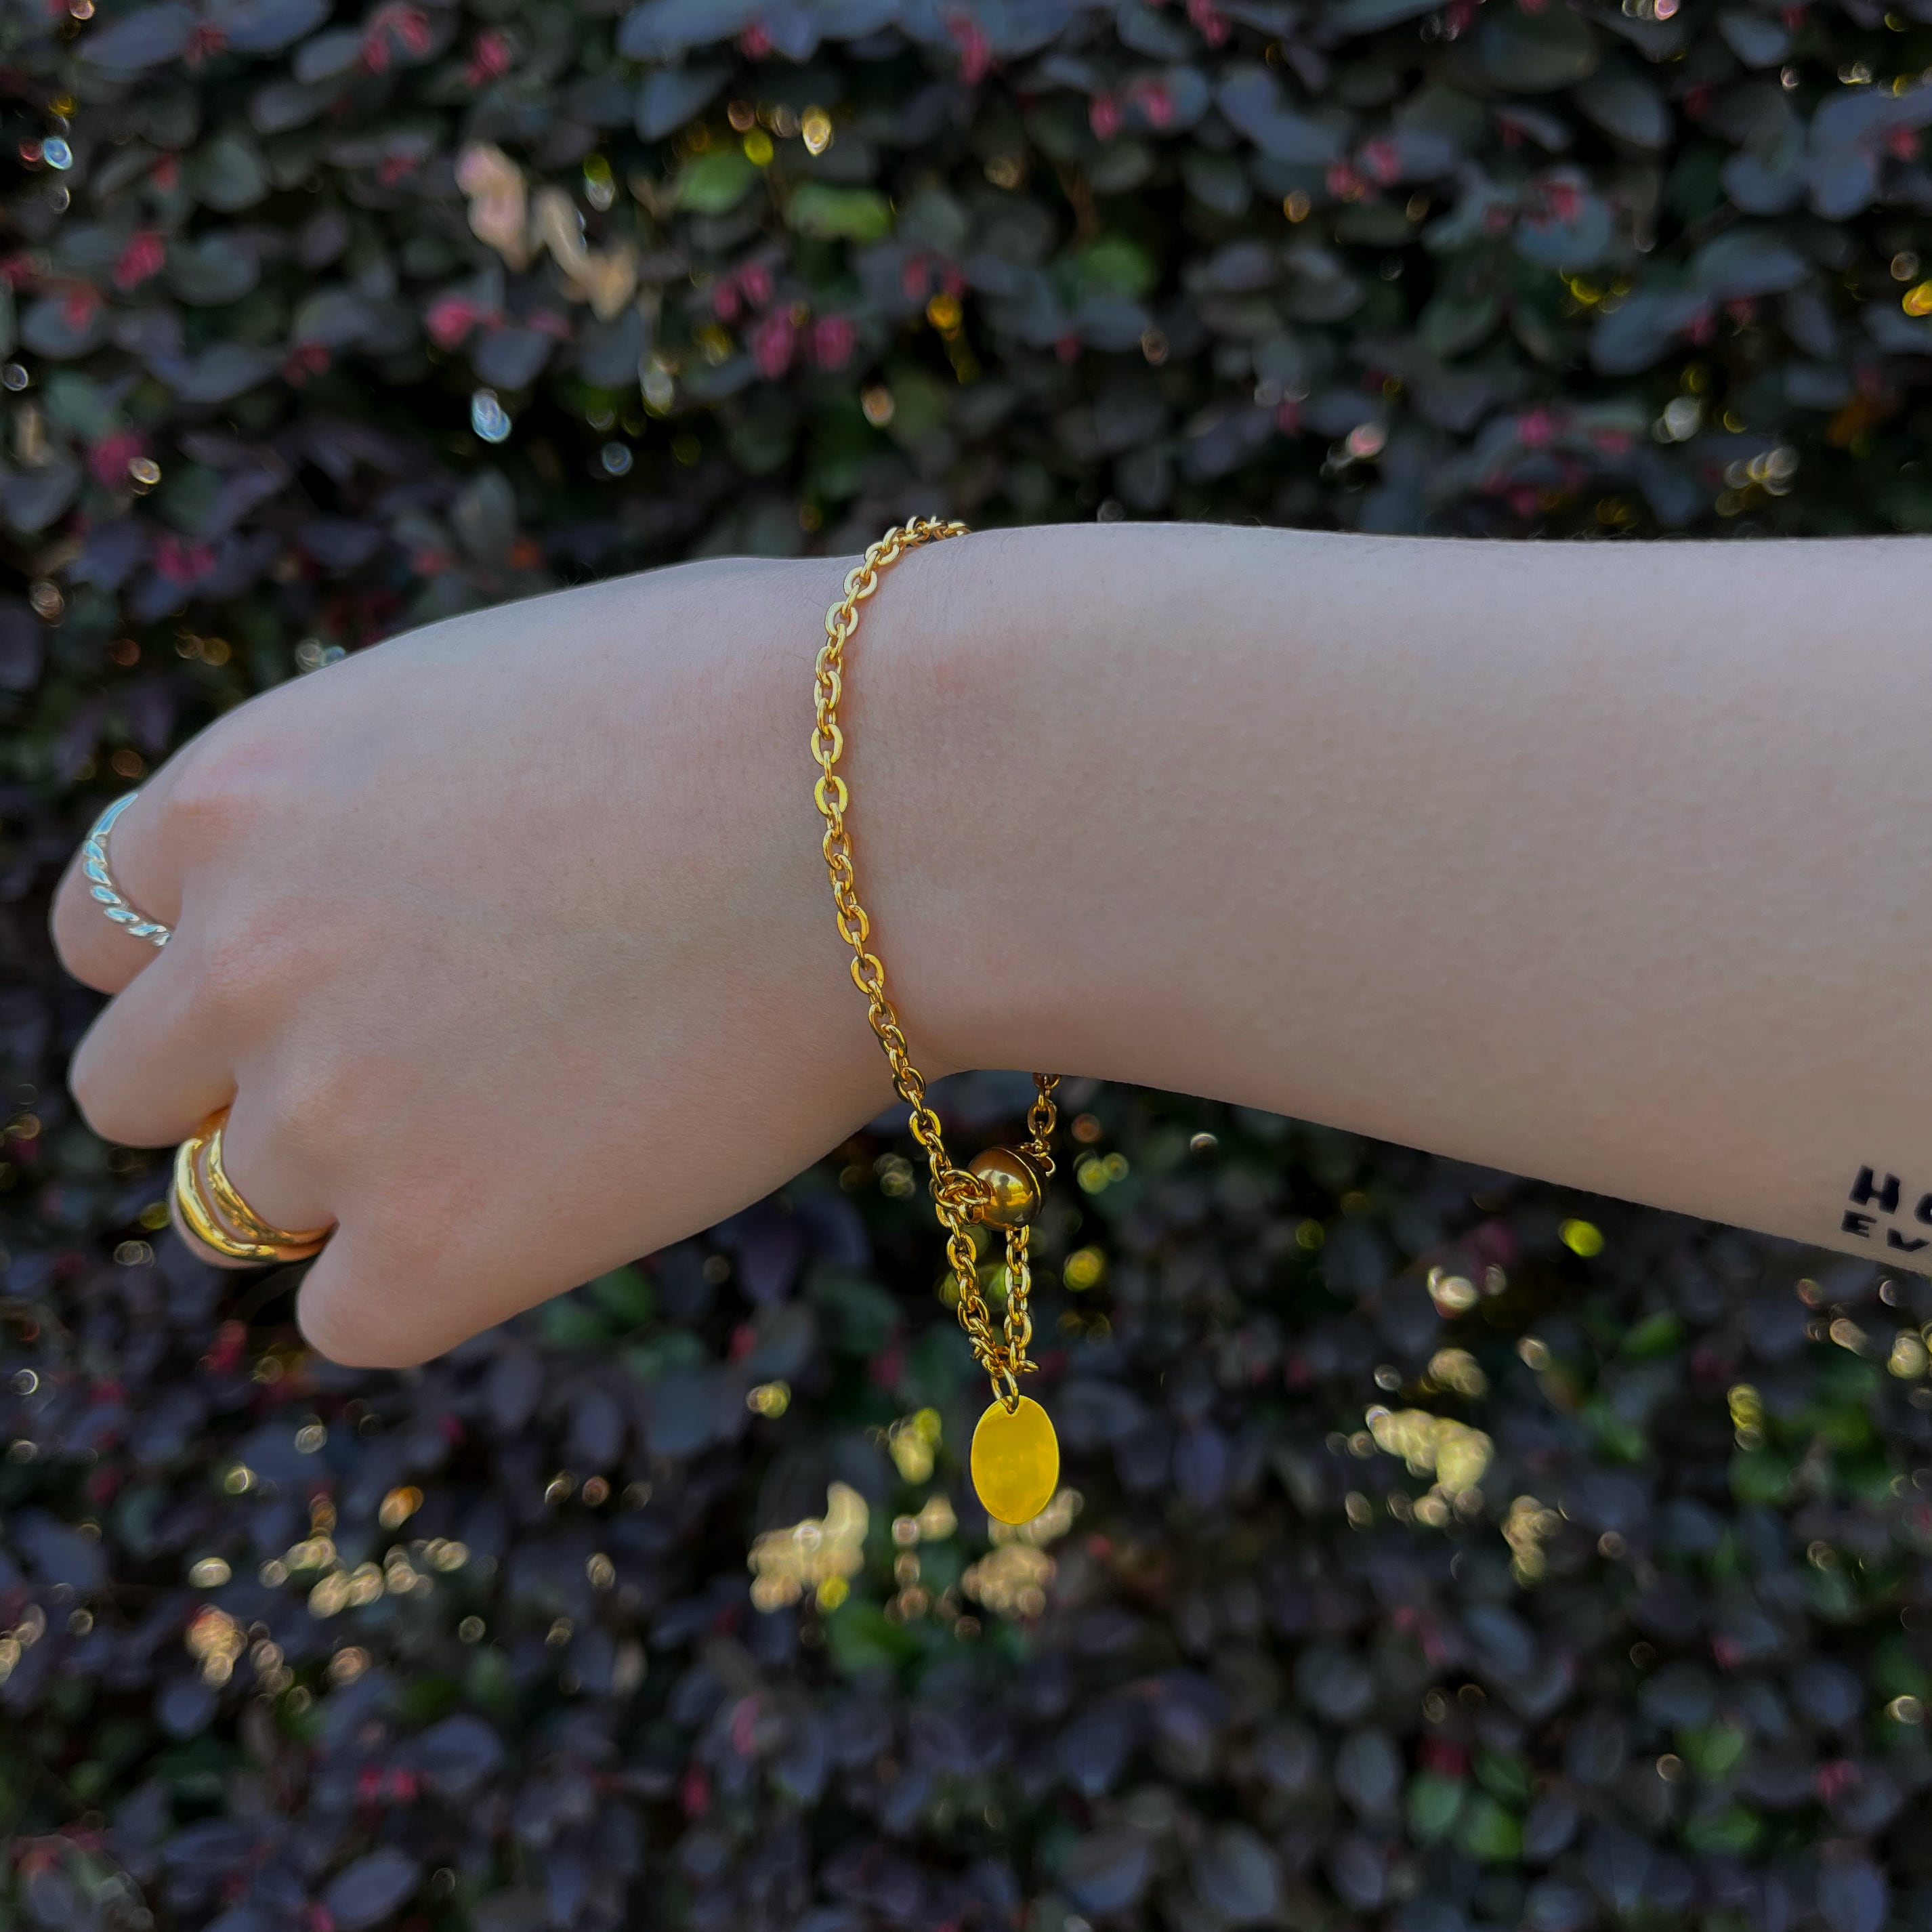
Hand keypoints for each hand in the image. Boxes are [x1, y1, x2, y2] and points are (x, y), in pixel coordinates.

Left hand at [51, 552, 985, 1365]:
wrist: (901, 808)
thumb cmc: (755, 713)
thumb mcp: (495, 702)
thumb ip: (377, 807)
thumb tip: (385, 895)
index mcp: (240, 794)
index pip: (111, 933)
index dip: (218, 965)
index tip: (334, 980)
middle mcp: (240, 956)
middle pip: (141, 1087)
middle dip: (261, 1080)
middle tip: (432, 1064)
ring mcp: (327, 1111)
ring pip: (241, 1202)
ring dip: (354, 1176)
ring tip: (533, 1119)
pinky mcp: (434, 1246)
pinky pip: (349, 1313)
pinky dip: (434, 1274)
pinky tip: (560, 1198)